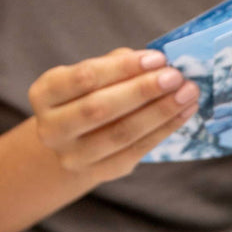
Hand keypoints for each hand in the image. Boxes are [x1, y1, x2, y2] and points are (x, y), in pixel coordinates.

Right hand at [28, 48, 199, 183]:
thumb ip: (115, 67)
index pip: (84, 78)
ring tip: (187, 95)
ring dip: (160, 113)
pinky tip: (183, 113)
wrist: (74, 144)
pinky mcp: (102, 172)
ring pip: (123, 133)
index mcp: (44, 94)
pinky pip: (137, 151)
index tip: (158, 58)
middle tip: (177, 78)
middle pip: (102, 109)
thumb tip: (156, 62)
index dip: (123, 68)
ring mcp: (75, 155)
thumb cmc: (87, 99)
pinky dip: (164, 130)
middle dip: (143, 91)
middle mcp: (53, 128)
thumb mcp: (90, 79)